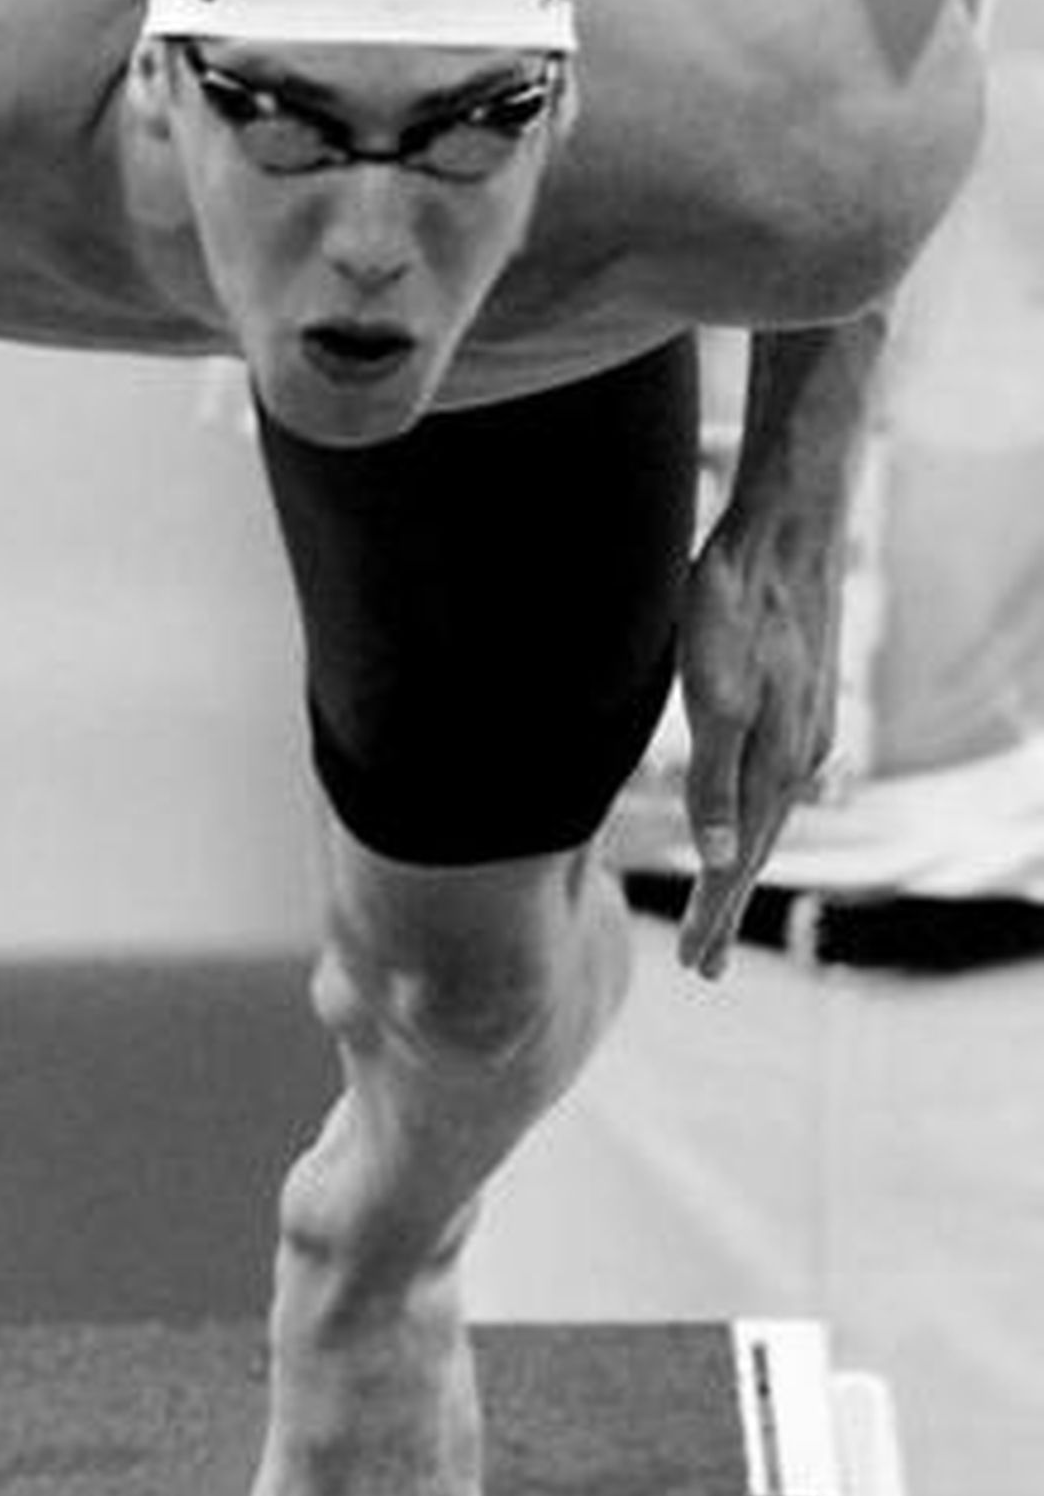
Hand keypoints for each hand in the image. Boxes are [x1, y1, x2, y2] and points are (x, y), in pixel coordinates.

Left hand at [674, 512, 841, 979]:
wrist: (786, 529)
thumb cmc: (738, 604)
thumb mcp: (715, 693)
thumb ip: (715, 778)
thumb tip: (721, 859)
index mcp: (774, 762)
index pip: (740, 861)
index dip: (714, 914)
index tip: (694, 965)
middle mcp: (797, 755)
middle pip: (757, 852)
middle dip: (727, 909)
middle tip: (705, 966)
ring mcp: (802, 728)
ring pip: (769, 818)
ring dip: (743, 868)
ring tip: (719, 906)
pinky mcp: (795, 701)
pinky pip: (774, 784)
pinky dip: (756, 821)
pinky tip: (750, 820)